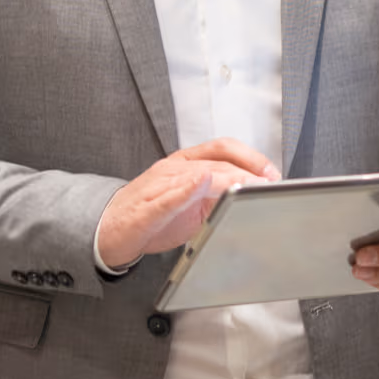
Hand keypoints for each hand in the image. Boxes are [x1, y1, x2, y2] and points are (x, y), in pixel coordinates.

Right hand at [97, 138, 280, 269]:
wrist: (106, 230)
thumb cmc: (150, 215)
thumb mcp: (190, 203)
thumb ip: (215, 195)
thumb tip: (251, 195)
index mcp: (186, 163)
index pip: (222, 148)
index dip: (250, 156)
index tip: (271, 172)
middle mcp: (174, 169)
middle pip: (216, 161)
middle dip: (247, 171)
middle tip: (268, 184)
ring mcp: (159, 186)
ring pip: (197, 175)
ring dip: (227, 179)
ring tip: (250, 186)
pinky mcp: (146, 208)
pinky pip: (167, 197)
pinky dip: (185, 190)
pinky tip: (200, 184)